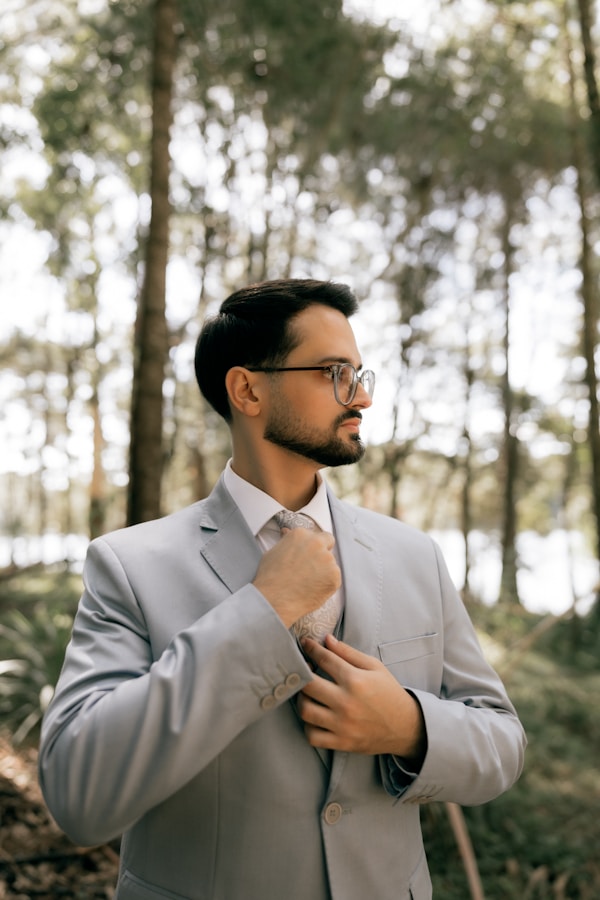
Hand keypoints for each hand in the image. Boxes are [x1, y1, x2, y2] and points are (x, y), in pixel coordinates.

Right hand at [252, 528, 340, 628]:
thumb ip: (286, 541)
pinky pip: (334, 578)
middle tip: (313, 567)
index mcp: (301, 534)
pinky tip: (312, 590)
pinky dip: (326, 584)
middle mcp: (316, 543)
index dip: (312, 546)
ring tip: (307, 583)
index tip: (307, 556)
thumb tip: (286, 531)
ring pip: (331, 563)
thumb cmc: (269, 578)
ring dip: (324, 570)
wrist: (273, 600)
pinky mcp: (335, 576)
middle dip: (323, 551)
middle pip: (329, 542)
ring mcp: (327, 559)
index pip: (316, 535)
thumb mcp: (273, 552)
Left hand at [297, 635, 426, 762]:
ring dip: (301, 699)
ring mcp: (342, 725)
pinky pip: (312, 736)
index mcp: (355, 680)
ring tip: (308, 694)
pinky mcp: (341, 742)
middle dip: (301, 674)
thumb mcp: (374, 667)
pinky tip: (315, 717)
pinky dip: (308, 726)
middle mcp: (346, 702)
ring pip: (305, 711)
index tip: (305, 644)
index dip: (311, 649)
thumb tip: (326, 639)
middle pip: (308, 685)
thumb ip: (348, 652)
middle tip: (303, 670)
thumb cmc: (388, 693)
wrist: (405, 726)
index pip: (324, 659)